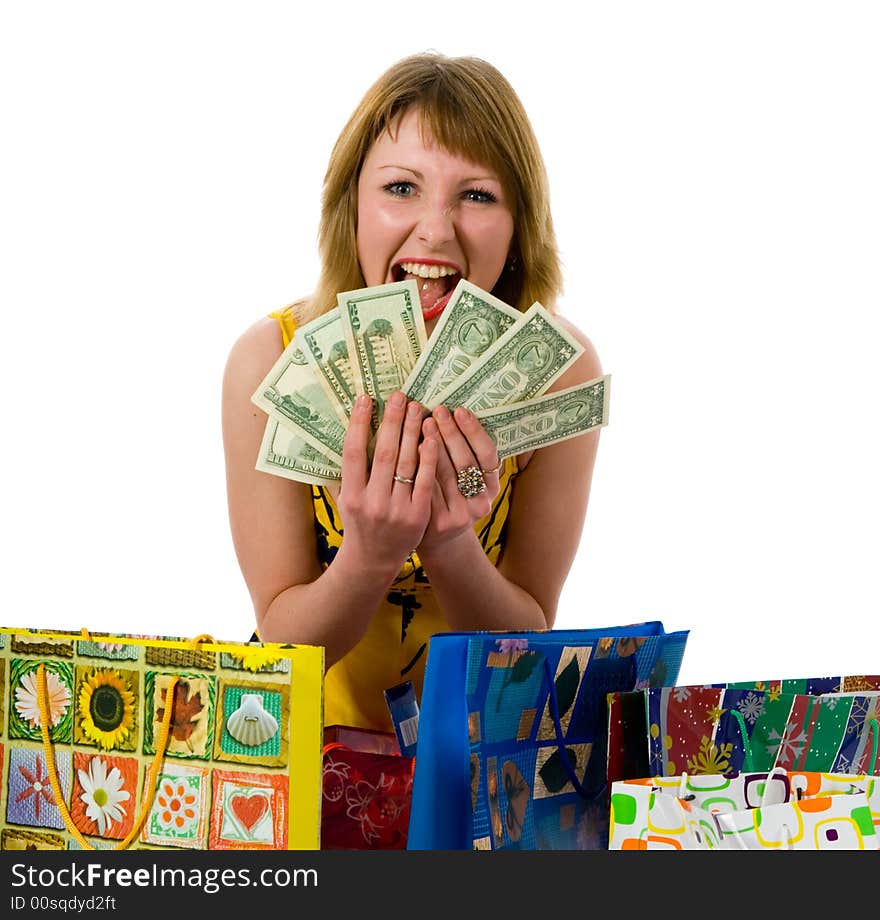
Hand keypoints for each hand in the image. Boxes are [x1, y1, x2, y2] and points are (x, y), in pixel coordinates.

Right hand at [337, 392, 437, 575]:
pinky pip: (425, 481)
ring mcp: (396, 511)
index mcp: (349, 495)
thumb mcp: (343, 498)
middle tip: (400, 395)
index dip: (359, 423)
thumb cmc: (358, 522)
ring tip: (418, 408)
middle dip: (393, 421)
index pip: (353, 452)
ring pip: (406, 464)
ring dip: (413, 432)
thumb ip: (346, 470)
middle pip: (384, 453)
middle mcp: (371, 502)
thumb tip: (349, 429)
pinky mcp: (417, 516)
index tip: (366, 398)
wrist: (373, 560)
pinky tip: (432, 437)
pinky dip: (428, 458)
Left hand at [417, 405, 501, 555]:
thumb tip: (451, 411)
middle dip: (450, 433)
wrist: (436, 537)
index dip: (474, 432)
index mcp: (493, 488)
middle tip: (437, 410)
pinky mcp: (438, 523)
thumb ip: (464, 454)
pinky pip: (427, 488)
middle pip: (465, 462)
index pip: (487, 454)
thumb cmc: (449, 497)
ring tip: (421, 421)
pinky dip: (420, 466)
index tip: (459, 410)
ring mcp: (460, 516)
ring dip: (433, 444)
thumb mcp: (466, 480)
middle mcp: (481, 503)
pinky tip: (411, 447)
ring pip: (445, 474)